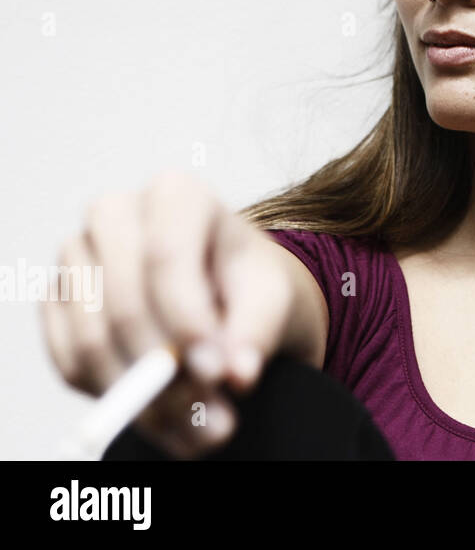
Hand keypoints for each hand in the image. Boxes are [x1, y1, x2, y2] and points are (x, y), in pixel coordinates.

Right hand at [40, 170, 297, 456]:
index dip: (186, 320)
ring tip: (197, 425)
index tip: (215, 372)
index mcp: (175, 194)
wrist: (224, 295)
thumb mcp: (272, 298)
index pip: (165, 255)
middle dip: (166, 370)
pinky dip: (114, 396)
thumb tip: (237, 373)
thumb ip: (257, 331)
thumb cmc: (249, 284)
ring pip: (93, 338)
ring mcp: (77, 256)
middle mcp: (115, 214)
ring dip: (142, 396)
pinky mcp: (57, 300)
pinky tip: (161, 410)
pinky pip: (71, 360)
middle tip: (211, 418)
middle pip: (123, 300)